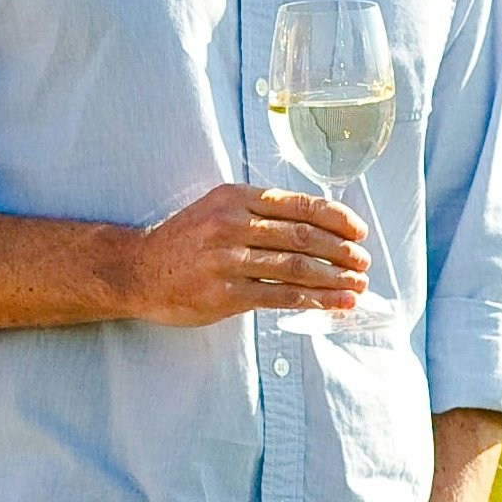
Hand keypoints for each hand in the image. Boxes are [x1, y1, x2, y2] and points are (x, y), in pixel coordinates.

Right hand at [116, 185, 369, 328]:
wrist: (137, 270)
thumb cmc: (184, 241)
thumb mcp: (218, 209)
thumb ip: (259, 212)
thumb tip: (316, 227)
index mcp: (236, 197)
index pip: (300, 205)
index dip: (337, 219)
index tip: (359, 231)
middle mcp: (233, 224)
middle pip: (304, 237)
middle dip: (343, 251)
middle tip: (364, 263)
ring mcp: (228, 260)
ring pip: (297, 268)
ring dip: (335, 278)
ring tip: (357, 286)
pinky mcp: (225, 293)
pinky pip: (280, 296)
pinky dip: (314, 301)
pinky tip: (334, 304)